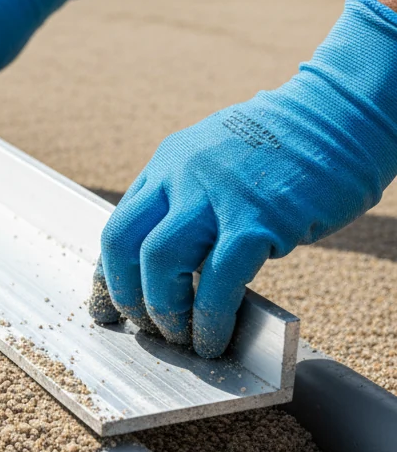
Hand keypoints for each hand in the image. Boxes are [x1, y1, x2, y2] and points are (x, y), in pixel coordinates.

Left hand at [91, 0, 396, 357]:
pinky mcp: (258, 220)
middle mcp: (182, 175)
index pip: (119, 227)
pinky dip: (211, 319)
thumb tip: (173, 259)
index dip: (108, 277)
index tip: (108, 309)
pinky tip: (217, 338)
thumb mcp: (218, 157)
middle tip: (148, 329)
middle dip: (127, 296)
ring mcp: (218, 195)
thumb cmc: (289, 146)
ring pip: (159, 263)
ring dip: (164, 311)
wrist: (343, 113)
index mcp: (168, 162)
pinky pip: (217, 282)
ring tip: (182, 338)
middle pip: (124, 245)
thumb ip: (190, 198)